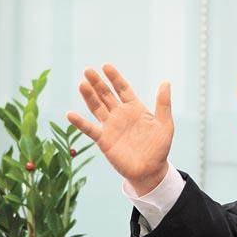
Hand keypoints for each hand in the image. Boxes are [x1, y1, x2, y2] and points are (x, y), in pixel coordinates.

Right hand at [66, 64, 173, 195]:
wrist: (151, 171)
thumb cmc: (159, 148)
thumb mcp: (165, 125)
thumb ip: (163, 104)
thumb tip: (166, 82)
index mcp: (135, 108)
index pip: (123, 89)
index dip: (115, 78)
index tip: (106, 66)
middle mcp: (120, 115)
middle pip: (106, 95)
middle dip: (98, 83)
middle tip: (88, 70)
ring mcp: (111, 126)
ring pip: (97, 108)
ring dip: (89, 97)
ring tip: (82, 84)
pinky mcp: (104, 140)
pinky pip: (89, 129)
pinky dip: (80, 123)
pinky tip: (70, 114)